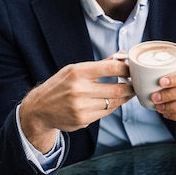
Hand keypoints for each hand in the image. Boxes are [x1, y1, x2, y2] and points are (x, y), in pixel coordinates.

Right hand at [18, 58, 134, 152]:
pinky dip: (113, 106)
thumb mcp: (74, 69)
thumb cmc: (60, 85)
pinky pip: (106, 112)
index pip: (111, 68)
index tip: (133, 69)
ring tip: (128, 92)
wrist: (39, 109)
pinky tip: (113, 101)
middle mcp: (79, 90)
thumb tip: (122, 55)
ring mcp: (81, 107)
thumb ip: (100, 64)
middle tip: (136, 83)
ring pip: (114, 102)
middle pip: (117, 88)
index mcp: (78, 72)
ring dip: (125, 97)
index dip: (126, 68)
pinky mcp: (83, 120)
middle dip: (131, 86)